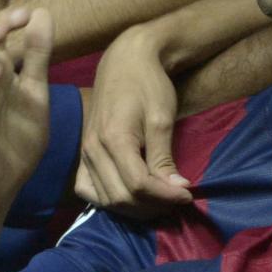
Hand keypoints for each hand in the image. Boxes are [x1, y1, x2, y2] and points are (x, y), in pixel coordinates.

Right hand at [76, 19, 190, 214]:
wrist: (124, 62)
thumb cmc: (148, 84)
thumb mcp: (162, 118)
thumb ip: (164, 158)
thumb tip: (177, 189)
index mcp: (113, 139)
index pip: (137, 184)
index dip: (164, 196)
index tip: (188, 195)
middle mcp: (92, 151)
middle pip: (120, 197)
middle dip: (151, 206)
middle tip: (176, 200)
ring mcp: (84, 155)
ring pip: (104, 199)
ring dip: (133, 208)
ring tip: (158, 202)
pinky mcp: (82, 157)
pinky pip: (88, 191)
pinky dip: (109, 202)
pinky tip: (129, 198)